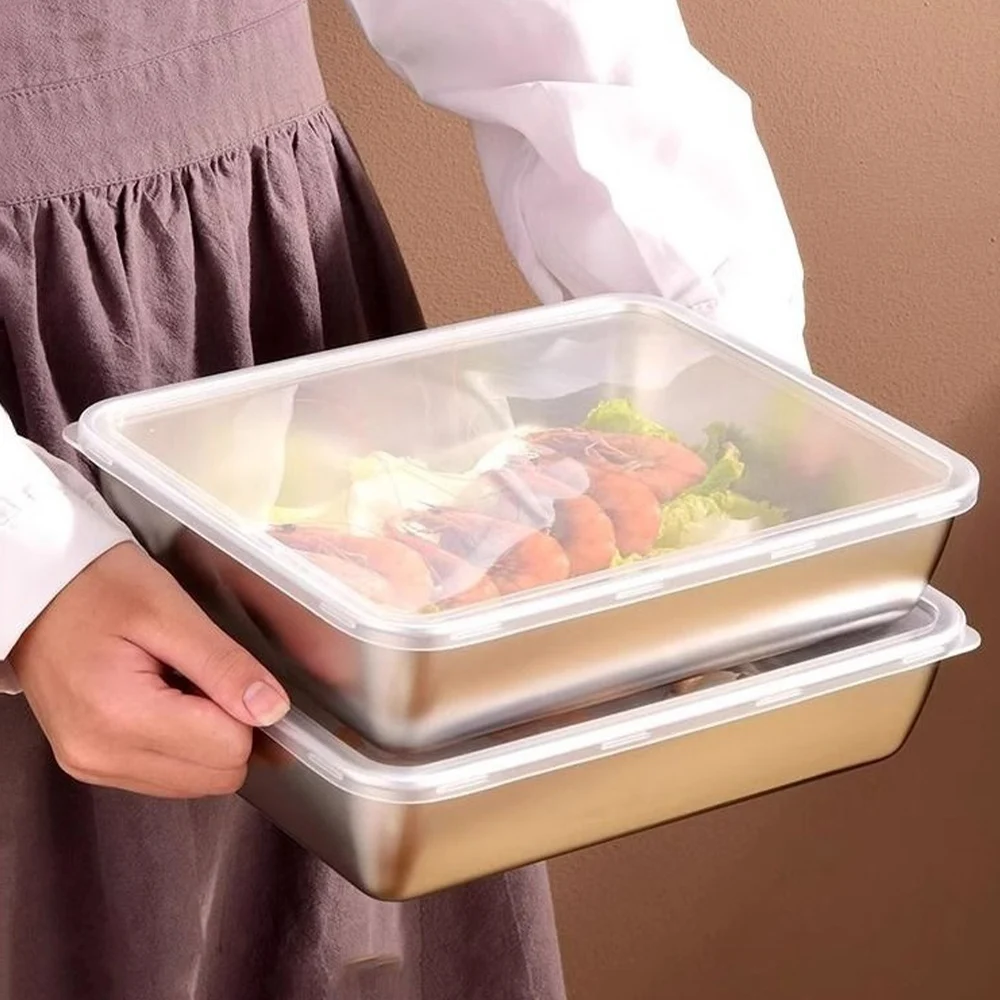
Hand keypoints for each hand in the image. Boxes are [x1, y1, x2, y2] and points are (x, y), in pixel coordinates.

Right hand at [10, 543, 289, 797]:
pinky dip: (181, 743)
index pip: (228, 749)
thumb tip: (273, 710)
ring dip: (206, 738)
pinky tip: (164, 699)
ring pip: (195, 783)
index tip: (233, 672)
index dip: (247, 711)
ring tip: (179, 683)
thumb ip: (224, 666)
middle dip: (230, 728)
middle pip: (216, 775)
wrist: (37, 591)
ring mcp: (92, 766)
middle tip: (206, 675)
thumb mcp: (171, 612)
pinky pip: (165, 776)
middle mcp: (102, 755)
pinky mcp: (90, 765)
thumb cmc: (99, 588)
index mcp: (122, 716)